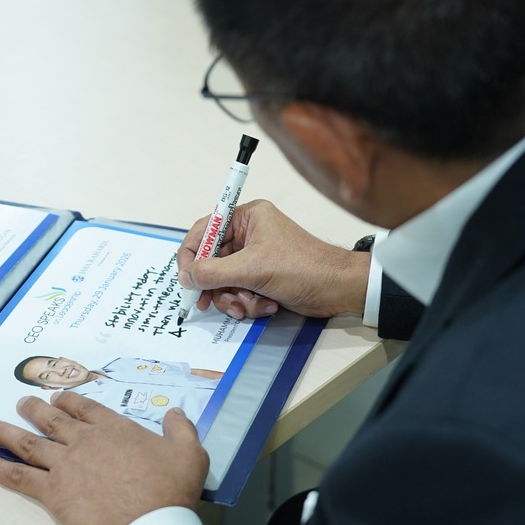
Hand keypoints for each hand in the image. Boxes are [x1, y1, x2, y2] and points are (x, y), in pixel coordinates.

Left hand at [0, 392, 208, 524]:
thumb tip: (176, 413)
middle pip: (52, 419)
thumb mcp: (189, 453)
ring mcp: (65, 465)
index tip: (60, 396)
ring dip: (6, 431)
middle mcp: (84, 441)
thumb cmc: (170, 490)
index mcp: (115, 430)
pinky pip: (17, 476)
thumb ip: (181, 429)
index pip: (87, 409)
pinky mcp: (52, 492)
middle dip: (35, 409)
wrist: (147, 524)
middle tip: (21, 403)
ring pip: (28, 443)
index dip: (71, 401)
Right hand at [177, 199, 371, 319]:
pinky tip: (266, 306)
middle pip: (212, 261)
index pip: (205, 230)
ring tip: (250, 306)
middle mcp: (249, 234)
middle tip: (208, 303)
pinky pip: (240, 291)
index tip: (186, 279)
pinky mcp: (262, 277)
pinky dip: (248, 303)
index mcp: (248, 217)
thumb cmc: (303, 268)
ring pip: (225, 281)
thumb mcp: (253, 269)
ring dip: (234, 298)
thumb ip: (213, 272)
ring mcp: (256, 257)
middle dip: (216, 285)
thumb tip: (186, 277)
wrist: (338, 290)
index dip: (191, 255)